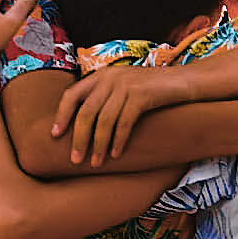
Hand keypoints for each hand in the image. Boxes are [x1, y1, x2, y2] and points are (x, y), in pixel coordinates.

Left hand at [52, 64, 191, 165]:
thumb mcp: (123, 87)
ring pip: (104, 120)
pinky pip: (124, 122)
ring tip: (96, 163)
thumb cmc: (151, 90)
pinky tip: (115, 154)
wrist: (183, 81)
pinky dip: (118, 140)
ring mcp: (126, 85)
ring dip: (98, 145)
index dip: (61, 115)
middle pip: (85, 112)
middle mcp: (110, 78)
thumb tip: (82, 124)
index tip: (55, 135)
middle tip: (75, 159)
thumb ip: (104, 97)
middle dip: (78, 138)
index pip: (71, 95)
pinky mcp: (142, 95)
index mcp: (101, 75)